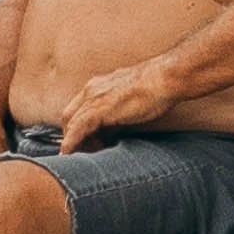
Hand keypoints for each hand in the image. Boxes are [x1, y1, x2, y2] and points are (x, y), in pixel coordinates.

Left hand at [59, 60, 176, 152]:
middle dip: (72, 136)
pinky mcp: (100, 108)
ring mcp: (94, 98)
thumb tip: (114, 128)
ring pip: (71, 123)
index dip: (77, 127)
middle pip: (69, 117)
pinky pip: (78, 128)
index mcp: (98, 86)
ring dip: (72, 142)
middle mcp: (91, 90)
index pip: (77, 109)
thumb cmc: (155, 87)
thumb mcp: (129, 99)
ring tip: (82, 156)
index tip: (87, 142)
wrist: (165, 78)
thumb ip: (117, 111)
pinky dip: (71, 142)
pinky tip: (68, 153)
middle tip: (86, 150)